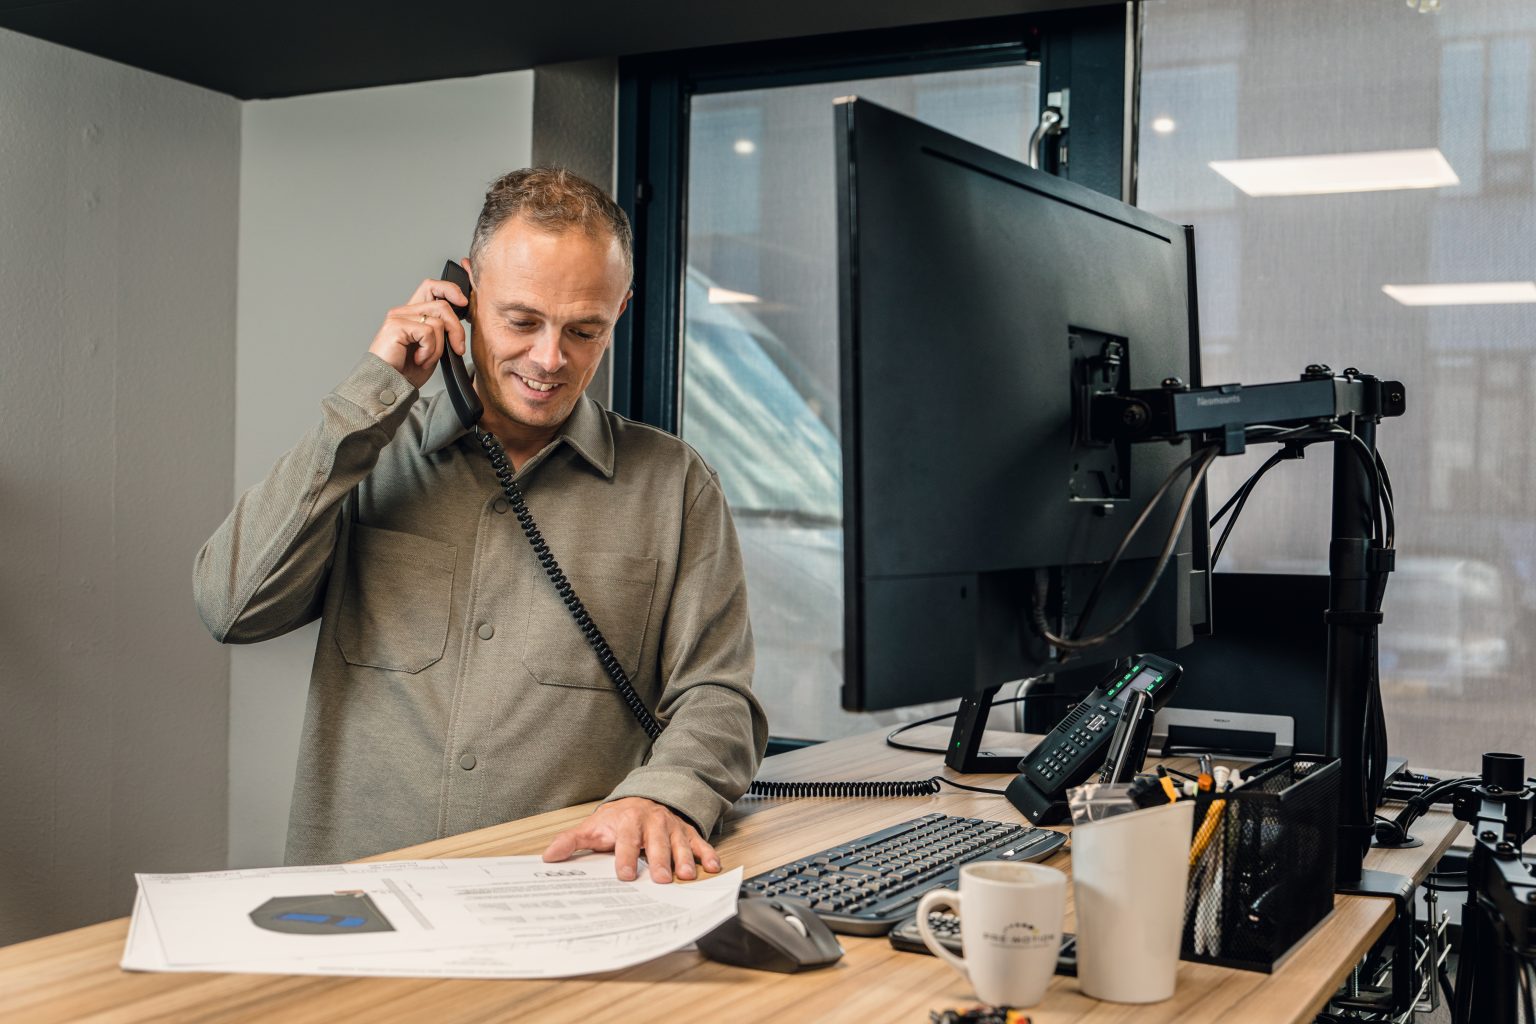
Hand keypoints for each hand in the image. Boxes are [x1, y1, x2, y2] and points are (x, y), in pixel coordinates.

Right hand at [367, 274, 469, 390]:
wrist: (389, 385)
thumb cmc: (406, 370)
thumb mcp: (432, 348)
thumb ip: (441, 332)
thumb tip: (458, 324)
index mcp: (412, 313)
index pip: (431, 287)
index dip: (450, 290)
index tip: (464, 303)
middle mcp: (404, 311)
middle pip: (441, 305)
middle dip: (456, 329)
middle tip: (458, 348)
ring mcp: (398, 317)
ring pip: (437, 322)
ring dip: (439, 347)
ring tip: (426, 359)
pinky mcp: (395, 326)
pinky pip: (428, 332)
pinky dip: (430, 351)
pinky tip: (419, 360)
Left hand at [542, 797, 721, 883]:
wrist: (644, 799)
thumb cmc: (617, 820)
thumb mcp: (593, 827)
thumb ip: (571, 841)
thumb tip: (548, 857)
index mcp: (627, 822)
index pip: (626, 840)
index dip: (626, 857)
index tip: (624, 874)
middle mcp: (652, 822)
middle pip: (656, 842)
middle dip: (659, 860)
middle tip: (661, 879)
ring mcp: (671, 827)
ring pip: (679, 843)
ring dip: (683, 859)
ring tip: (685, 876)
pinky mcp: (686, 832)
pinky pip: (699, 842)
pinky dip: (707, 853)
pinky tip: (712, 867)